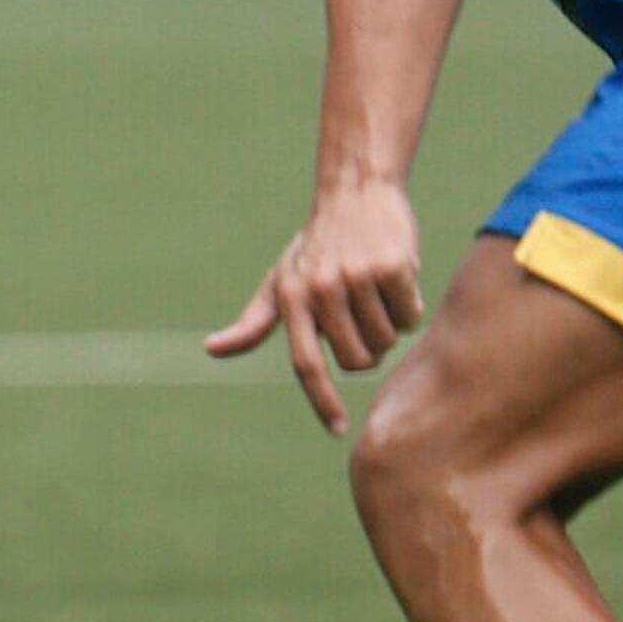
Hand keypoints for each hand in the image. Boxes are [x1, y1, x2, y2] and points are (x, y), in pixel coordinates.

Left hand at [209, 180, 425, 430]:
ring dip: (388, 327)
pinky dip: (408, 307)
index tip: (338, 430)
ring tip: (375, 293)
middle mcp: (321, 289)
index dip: (321, 401)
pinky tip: (395, 278)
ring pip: (387, 341)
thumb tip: (212, 349)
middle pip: (356, 360)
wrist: (356, 191)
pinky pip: (410, 316)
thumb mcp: (280, 280)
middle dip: (366, 351)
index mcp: (291, 298)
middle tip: (362, 319)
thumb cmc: (316, 245)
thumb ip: (254, 321)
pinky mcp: (392, 267)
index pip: (306, 364)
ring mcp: (358, 277)